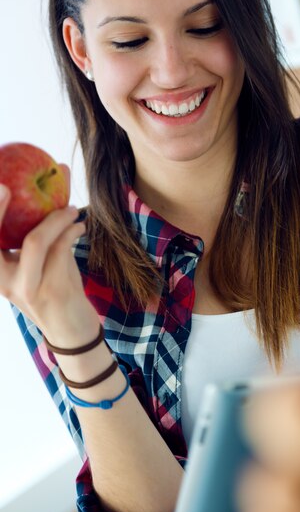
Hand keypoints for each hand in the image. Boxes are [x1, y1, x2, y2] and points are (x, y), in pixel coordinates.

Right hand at [0, 165, 99, 346]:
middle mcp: (5, 281)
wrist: (72, 331)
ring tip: (72, 210)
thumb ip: (41, 232)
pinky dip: (71, 231)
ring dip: (57, 218)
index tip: (1, 186)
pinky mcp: (53, 291)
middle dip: (7, 208)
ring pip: (36, 241)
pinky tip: (79, 226)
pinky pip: (60, 249)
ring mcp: (28, 288)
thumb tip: (58, 180)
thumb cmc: (54, 289)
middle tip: (20, 187)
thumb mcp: (40, 263)